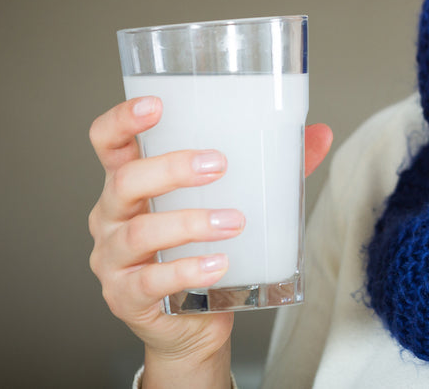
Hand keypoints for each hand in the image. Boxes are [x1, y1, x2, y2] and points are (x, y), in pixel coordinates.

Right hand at [87, 97, 332, 378]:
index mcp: (130, 182)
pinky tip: (219, 264)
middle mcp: (112, 216)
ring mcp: (113, 259)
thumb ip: (271, 167)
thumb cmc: (204, 248)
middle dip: (171, 168)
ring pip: (140, 232)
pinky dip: (188, 270)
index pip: (108, 142)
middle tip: (219, 164)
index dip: (123, 120)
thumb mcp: (231, 200)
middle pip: (125, 181)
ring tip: (233, 221)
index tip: (156, 105)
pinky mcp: (126, 297)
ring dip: (190, 223)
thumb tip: (320, 134)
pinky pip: (151, 281)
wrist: (192, 323)